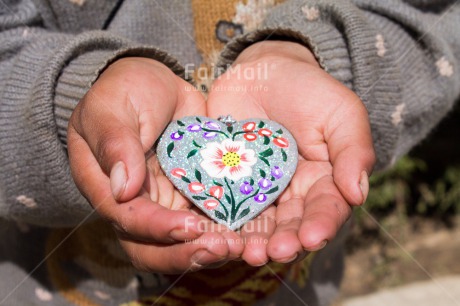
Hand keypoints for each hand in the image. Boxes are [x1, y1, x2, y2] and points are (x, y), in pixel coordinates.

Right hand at [68, 58, 242, 273]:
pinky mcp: (192, 196)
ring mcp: (166, 203)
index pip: (128, 220)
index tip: (188, 227)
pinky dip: (226, 229)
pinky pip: (208, 220)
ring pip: (182, 243)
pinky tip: (249, 231)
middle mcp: (135, 205)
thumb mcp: (112, 108)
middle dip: (186, 254)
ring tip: (239, 246)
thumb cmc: (125, 91)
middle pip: (153, 247)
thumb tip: (122, 190)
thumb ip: (114, 144)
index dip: (157, 228)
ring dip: (209, 249)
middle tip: (221, 248)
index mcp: (105, 188)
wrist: (156, 85)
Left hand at [207, 41, 375, 264]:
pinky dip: (222, 220)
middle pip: (290, 224)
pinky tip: (217, 232)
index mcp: (323, 181)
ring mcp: (257, 190)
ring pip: (258, 222)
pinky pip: (224, 203)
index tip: (312, 237)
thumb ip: (353, 151)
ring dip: (254, 240)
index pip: (326, 209)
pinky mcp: (227, 182)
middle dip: (285, 241)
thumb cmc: (308, 90)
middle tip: (275, 252)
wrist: (262, 72)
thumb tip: (358, 195)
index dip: (321, 225)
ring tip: (249, 253)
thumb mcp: (340, 113)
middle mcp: (290, 193)